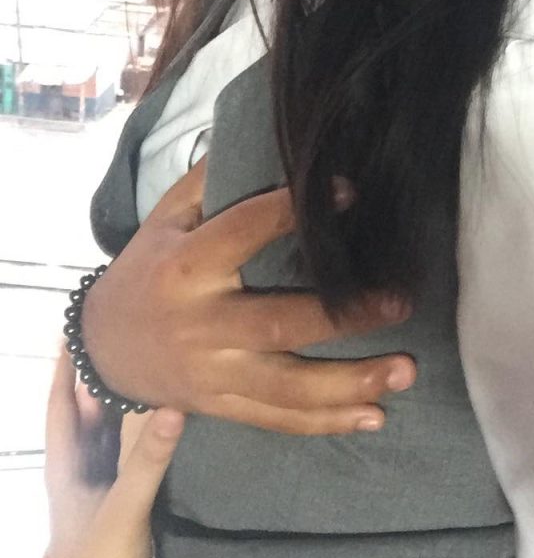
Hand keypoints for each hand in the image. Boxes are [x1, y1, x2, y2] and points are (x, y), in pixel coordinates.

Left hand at [45, 350, 183, 557]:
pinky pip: (126, 451)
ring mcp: (98, 485)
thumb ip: (147, 459)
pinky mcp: (118, 499)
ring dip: (121, 401)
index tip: (75, 327)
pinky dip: (138, 429)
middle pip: (86, 412)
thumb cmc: (97, 555)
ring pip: (106, 431)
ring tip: (144, 364)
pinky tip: (158, 418)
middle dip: (99, 375)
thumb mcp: (123, 505)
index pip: (61, 403)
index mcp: (66, 463)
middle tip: (124, 335)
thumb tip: (174, 406)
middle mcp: (80, 468)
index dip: (66, 367)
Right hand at [82, 161, 415, 433]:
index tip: (351, 191)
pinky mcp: (221, 406)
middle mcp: (201, 323)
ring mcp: (212, 373)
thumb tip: (261, 135)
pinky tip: (376, 415)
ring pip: (287, 387)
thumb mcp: (165, 218)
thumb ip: (208, 181)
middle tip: (400, 302)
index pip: (246, 230)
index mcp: (187, 266)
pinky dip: (328, 422)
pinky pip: (278, 419)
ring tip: (406, 370)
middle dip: (344, 317)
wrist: (103, 346)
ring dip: (351, 384)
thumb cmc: (148, 268)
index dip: (294, 210)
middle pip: (279, 324)